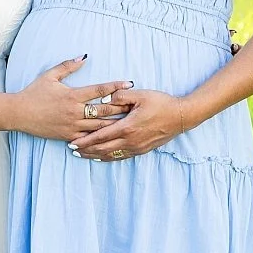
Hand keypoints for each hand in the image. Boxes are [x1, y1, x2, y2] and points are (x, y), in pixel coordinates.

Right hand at [10, 58, 130, 139]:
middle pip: (104, 110)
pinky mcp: (69, 137)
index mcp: (73, 95)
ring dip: (115, 125)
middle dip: (121, 107)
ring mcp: (73, 126)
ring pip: (100, 127)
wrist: (19, 113)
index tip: (129, 83)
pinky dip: (100, 139)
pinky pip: (88, 139)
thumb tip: (84, 57)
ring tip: (130, 123)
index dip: (115, 86)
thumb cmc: (34, 93)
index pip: (99, 89)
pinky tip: (113, 139)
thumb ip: (68, 66)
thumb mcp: (50, 76)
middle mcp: (75, 111)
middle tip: (137, 106)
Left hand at [70, 85, 192, 159]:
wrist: (181, 117)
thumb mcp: (140, 95)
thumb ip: (120, 96)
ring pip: (110, 155)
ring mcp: (136, 147)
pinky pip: (121, 156)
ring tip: (82, 155)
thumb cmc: (161, 103)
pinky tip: (101, 158)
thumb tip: (103, 98)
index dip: (84, 141)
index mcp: (127, 127)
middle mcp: (130, 141)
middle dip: (86, 150)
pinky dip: (108, 158)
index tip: (72, 142)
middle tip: (72, 150)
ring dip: (95, 156)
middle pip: (102, 149)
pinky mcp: (141, 150)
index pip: (100, 136)